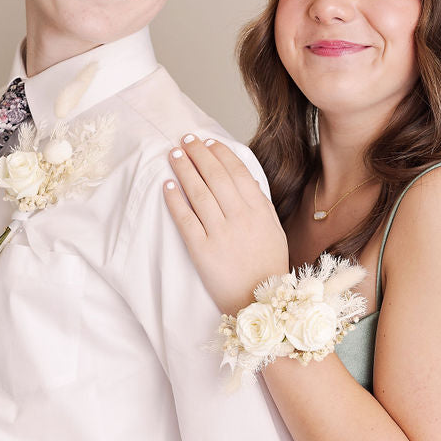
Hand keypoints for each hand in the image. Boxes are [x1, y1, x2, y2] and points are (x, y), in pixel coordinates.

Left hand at [164, 136, 289, 314]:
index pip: (237, 172)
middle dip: (199, 154)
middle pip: (215, 177)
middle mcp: (240, 219)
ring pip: (199, 193)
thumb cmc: (267, 265)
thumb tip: (242, 178)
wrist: (259, 301)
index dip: (221, 154)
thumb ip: (259, 204)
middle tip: (186, 140)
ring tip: (175, 155)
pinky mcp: (202, 251)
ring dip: (185, 170)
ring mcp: (220, 234)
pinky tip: (168, 185)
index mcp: (260, 211)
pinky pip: (185, 219)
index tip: (209, 141)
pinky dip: (175, 200)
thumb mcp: (273, 230)